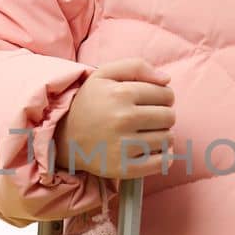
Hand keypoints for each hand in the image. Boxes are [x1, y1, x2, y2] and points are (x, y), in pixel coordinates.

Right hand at [54, 57, 175, 181]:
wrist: (64, 137)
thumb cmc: (90, 103)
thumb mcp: (105, 74)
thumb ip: (136, 66)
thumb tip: (167, 79)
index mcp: (120, 94)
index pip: (166, 94)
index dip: (164, 97)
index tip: (152, 102)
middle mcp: (123, 119)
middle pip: (169, 117)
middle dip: (163, 115)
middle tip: (148, 118)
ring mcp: (123, 146)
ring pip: (167, 139)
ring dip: (162, 136)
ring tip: (146, 134)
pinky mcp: (124, 168)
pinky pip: (162, 163)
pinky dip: (163, 157)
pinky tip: (151, 151)